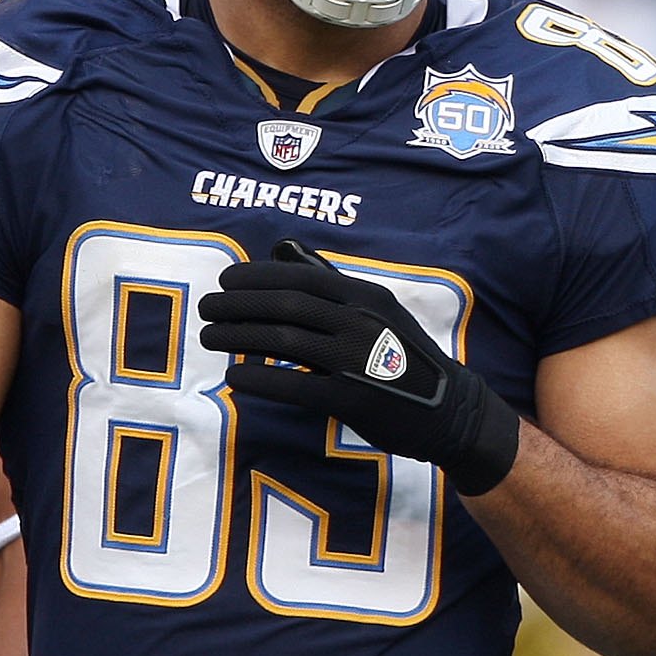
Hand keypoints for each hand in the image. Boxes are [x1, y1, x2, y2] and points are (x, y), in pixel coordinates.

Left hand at [195, 239, 519, 494]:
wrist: (448, 409)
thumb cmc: (403, 355)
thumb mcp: (375, 307)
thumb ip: (329, 279)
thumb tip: (280, 246)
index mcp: (364, 294)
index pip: (298, 276)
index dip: (255, 276)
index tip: (224, 280)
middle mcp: (359, 320)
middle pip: (284, 305)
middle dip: (237, 305)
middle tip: (206, 309)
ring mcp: (356, 359)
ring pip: (282, 341)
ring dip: (237, 338)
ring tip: (209, 338)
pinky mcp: (351, 398)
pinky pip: (293, 386)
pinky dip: (259, 381)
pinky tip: (235, 378)